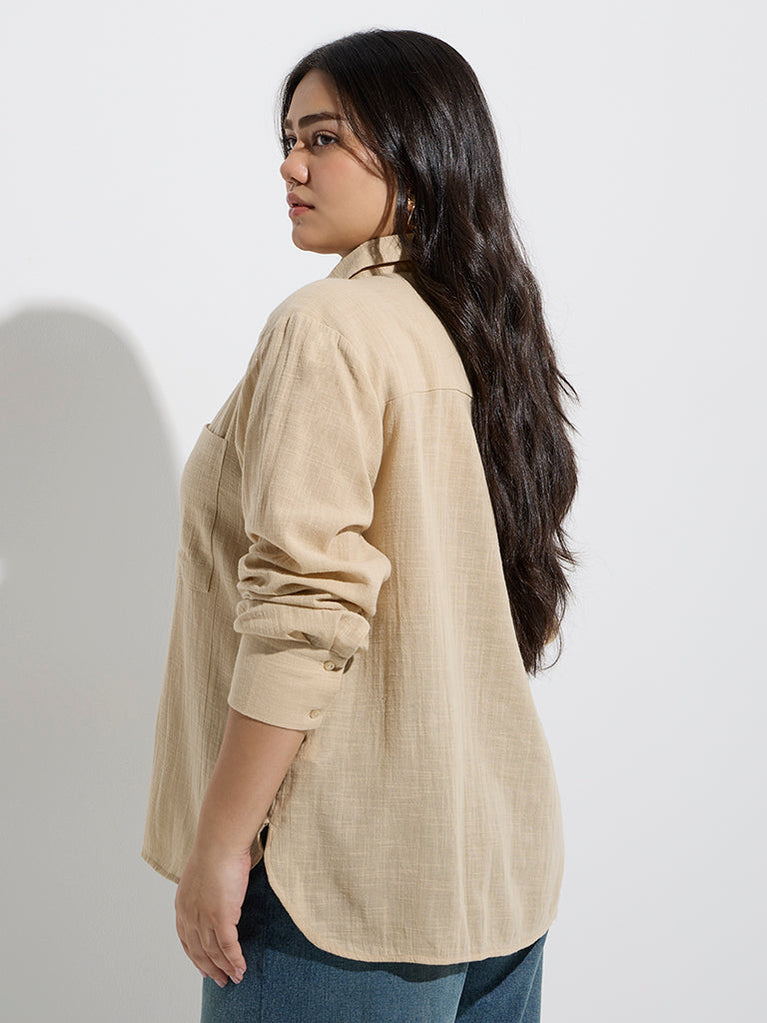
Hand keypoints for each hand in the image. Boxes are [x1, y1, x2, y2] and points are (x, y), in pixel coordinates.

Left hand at [174, 842, 252, 986]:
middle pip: (198, 951)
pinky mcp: (221, 918)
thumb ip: (206, 891)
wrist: (220, 842)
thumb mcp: (203, 875)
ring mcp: (204, 918)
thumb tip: (218, 896)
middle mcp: (189, 916)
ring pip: (213, 952)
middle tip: (220, 980)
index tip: (204, 967)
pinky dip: (235, 960)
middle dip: (209, 968)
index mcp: (182, 906)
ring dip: (225, 968)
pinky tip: (241, 967)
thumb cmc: (216, 851)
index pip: (186, 940)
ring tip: (235, 977)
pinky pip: (228, 947)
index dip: (195, 956)